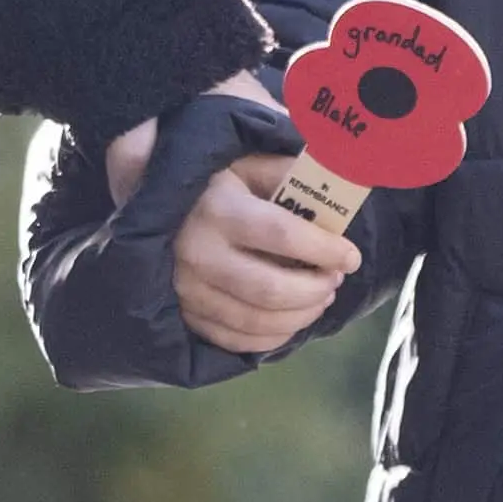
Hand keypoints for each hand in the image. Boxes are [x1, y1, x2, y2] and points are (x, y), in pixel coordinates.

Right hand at [160, 134, 360, 360]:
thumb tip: (335, 189)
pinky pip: (234, 339)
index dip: (324, 250)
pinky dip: (272, 337)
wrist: (151, 199)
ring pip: (255, 320)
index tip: (351, 257)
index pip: (282, 235)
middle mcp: (198, 252)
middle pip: (270, 290)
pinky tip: (291, 321)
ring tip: (320, 299)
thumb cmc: (214, 179)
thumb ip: (288, 173)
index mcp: (219, 209)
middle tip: (334, 280)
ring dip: (299, 316)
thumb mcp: (247, 162)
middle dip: (314, 290)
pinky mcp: (183, 312)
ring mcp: (187, 288)